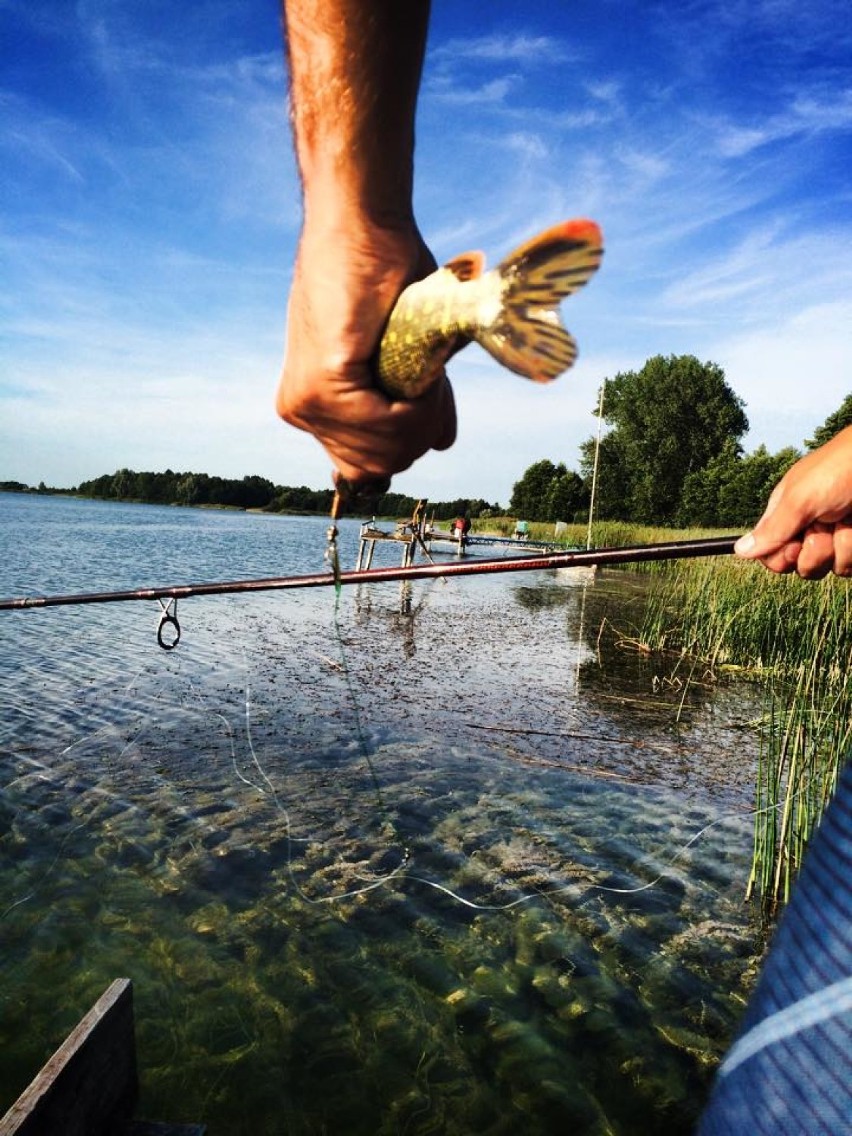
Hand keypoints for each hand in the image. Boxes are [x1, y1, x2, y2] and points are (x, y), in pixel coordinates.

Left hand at [276, 219, 456, 485]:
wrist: (363, 223)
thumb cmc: (387, 276)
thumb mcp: (405, 353)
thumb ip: (414, 401)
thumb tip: (438, 444)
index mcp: (314, 406)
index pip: (365, 467)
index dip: (408, 444)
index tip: (430, 402)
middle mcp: (302, 411)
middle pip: (376, 467)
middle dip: (417, 437)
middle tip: (435, 392)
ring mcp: (307, 402)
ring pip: (384, 451)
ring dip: (422, 420)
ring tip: (430, 378)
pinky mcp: (322, 384)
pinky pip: (385, 425)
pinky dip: (418, 407)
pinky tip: (423, 377)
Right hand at [734, 425, 851, 576]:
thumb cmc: (840, 470)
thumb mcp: (800, 499)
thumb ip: (772, 529)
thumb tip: (739, 550)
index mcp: (787, 516)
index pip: (771, 556)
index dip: (782, 558)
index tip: (794, 544)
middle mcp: (810, 530)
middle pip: (801, 567)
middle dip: (816, 553)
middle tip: (825, 526)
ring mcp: (837, 538)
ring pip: (832, 568)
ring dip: (843, 547)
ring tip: (848, 519)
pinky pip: (851, 565)